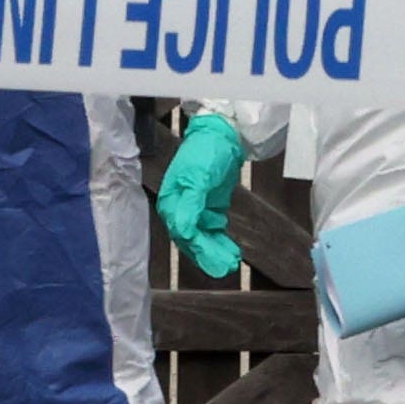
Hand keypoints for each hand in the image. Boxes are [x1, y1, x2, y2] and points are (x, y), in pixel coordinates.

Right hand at [154, 113, 247, 280]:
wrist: (221, 135)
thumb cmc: (206, 152)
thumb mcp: (199, 178)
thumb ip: (190, 205)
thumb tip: (182, 232)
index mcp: (172, 202)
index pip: (183, 232)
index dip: (200, 249)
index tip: (218, 262)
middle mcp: (179, 208)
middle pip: (192, 239)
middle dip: (209, 254)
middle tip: (227, 268)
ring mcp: (194, 209)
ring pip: (202, 237)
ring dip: (215, 250)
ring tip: (232, 263)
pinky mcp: (207, 207)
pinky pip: (211, 230)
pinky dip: (220, 241)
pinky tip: (232, 251)